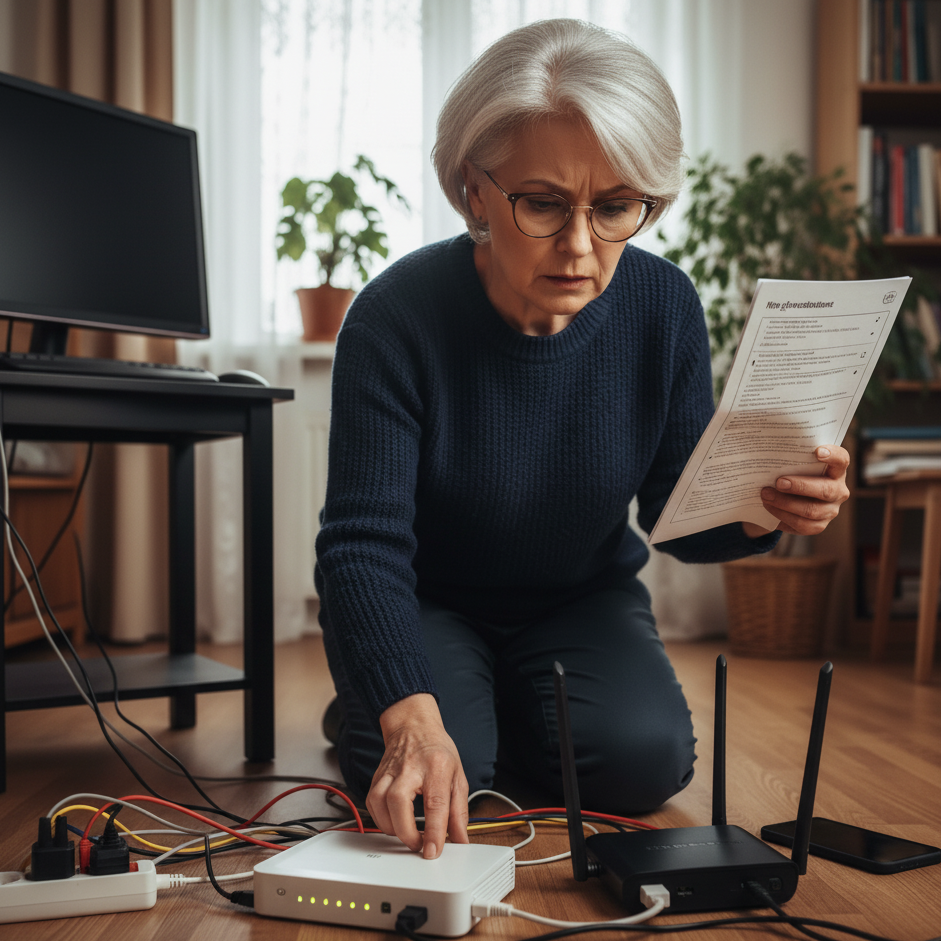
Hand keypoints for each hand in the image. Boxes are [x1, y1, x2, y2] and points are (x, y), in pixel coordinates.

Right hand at [366, 693, 468, 858]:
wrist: (413, 727)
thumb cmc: (437, 751)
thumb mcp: (458, 777)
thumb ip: (459, 812)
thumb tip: (460, 840)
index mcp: (436, 767)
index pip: (434, 803)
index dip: (434, 832)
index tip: (433, 852)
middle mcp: (410, 768)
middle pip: (399, 803)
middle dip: (407, 832)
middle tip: (419, 844)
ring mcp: (389, 772)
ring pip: (380, 804)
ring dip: (393, 828)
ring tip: (408, 833)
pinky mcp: (376, 778)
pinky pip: (372, 805)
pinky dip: (381, 820)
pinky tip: (394, 822)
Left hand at [742, 445, 850, 537]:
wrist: (784, 498)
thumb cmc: (790, 474)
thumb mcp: (792, 464)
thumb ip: (788, 459)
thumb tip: (767, 454)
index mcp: (835, 470)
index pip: (841, 460)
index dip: (833, 455)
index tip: (817, 452)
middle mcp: (838, 490)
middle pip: (826, 490)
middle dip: (800, 486)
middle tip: (779, 482)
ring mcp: (830, 510)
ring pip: (812, 510)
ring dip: (785, 503)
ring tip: (766, 495)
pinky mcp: (818, 526)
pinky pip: (802, 524)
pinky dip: (782, 515)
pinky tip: (769, 507)